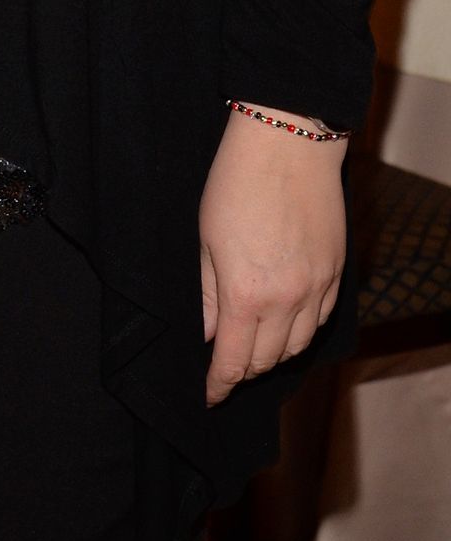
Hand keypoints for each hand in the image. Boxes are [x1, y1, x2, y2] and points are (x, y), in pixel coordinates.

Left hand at [198, 105, 345, 406]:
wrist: (288, 144)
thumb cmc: (236, 183)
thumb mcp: (205, 239)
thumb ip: (207, 294)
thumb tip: (207, 334)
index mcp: (246, 295)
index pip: (232, 360)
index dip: (218, 384)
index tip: (208, 396)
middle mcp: (287, 300)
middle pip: (266, 360)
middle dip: (242, 369)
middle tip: (225, 366)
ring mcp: (316, 288)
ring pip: (298, 347)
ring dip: (273, 354)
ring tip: (253, 348)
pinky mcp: (336, 273)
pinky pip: (320, 321)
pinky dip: (302, 332)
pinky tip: (286, 325)